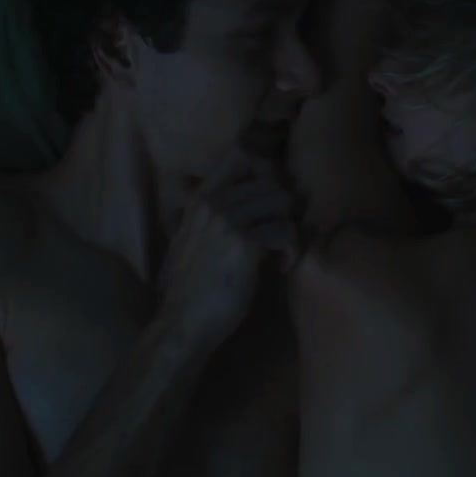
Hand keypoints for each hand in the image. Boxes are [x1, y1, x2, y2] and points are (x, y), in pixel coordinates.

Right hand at [157, 140, 301, 346]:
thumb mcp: (192, 240)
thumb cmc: (191, 287)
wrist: (183, 322)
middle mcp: (214, 202)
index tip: (271, 201)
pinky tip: (282, 268)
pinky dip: (292, 251)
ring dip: (290, 228)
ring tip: (281, 253)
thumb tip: (241, 200)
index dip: (267, 171)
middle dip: (283, 209)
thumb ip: (210, 216)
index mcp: (201, 199)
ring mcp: (228, 221)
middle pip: (272, 180)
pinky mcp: (245, 244)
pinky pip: (286, 230)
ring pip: (283, 201)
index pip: (240, 154)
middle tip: (280, 235)